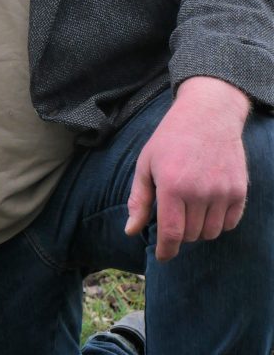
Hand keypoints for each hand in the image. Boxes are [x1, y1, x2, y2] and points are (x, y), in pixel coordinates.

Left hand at [124, 77, 249, 260]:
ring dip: (198, 227)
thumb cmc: (171, 138)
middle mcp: (199, 191)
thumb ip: (139, 199)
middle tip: (174, 210)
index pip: (171, 234)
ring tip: (191, 205)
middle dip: (179, 231)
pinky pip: (229, 224)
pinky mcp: (239, 190)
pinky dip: (218, 221)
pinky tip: (208, 204)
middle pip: (190, 235)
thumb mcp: (146, 163)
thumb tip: (130, 231)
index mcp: (172, 185)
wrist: (208, 114)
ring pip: (210, 232)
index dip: (166, 251)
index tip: (163, 255)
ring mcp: (222, 191)